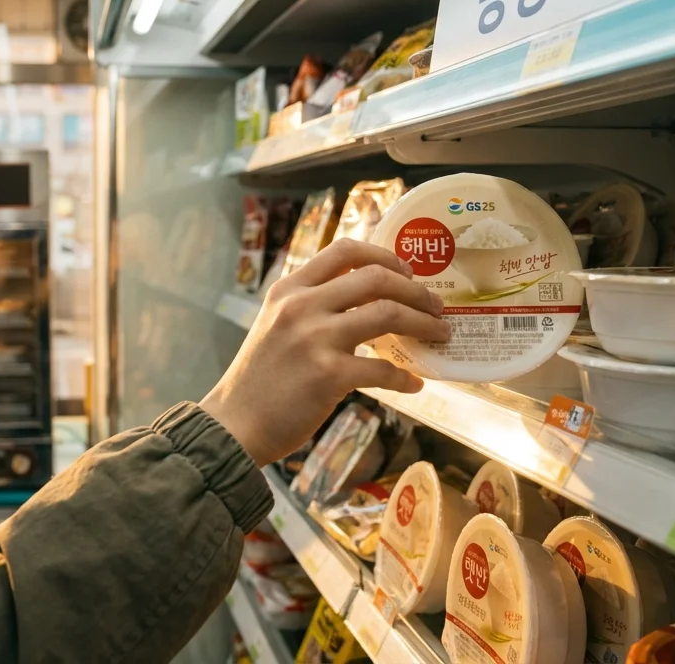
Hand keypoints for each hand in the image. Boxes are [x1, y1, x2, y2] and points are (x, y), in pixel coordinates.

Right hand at [199, 239, 449, 466]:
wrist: (235, 424)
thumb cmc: (259, 379)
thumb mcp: (274, 324)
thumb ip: (310, 306)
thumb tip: (364, 300)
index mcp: (289, 289)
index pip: (345, 251)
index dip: (385, 256)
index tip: (406, 272)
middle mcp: (301, 306)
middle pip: (376, 278)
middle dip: (416, 290)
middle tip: (434, 305)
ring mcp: (315, 339)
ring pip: (388, 314)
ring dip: (423, 324)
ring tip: (438, 334)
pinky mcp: (328, 376)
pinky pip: (383, 370)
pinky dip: (405, 378)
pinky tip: (413, 384)